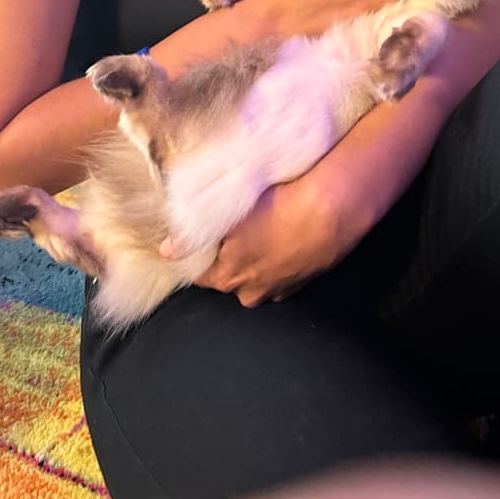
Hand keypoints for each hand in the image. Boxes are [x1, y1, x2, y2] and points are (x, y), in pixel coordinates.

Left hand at [192, 171, 359, 307]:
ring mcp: (283, 289)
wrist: (332, 209)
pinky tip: (287, 235)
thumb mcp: (229, 215)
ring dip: (258, 261)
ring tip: (264, 229)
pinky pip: (284, 273)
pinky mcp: (307, 281)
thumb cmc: (277, 206)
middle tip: (233, 230)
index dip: (196, 258)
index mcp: (229, 277)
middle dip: (229, 259)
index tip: (198, 241)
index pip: (200, 276)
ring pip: (259, 278)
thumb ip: (192, 237)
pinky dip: (282, 259)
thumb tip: (167, 250)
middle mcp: (254, 291)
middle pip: (230, 278)